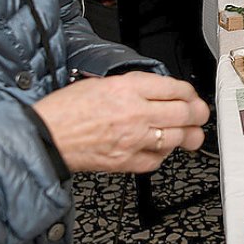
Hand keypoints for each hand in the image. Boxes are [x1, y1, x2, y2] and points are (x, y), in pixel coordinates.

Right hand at [34, 72, 209, 173]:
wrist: (44, 136)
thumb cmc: (64, 110)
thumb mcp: (99, 82)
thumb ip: (131, 86)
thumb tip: (157, 90)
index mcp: (127, 88)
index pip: (175, 88)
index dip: (189, 92)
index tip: (191, 96)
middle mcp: (135, 112)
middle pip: (184, 113)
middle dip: (198, 114)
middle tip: (200, 114)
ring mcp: (133, 139)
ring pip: (177, 137)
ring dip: (188, 136)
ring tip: (191, 134)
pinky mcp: (126, 161)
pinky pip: (157, 160)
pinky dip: (163, 154)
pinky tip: (161, 149)